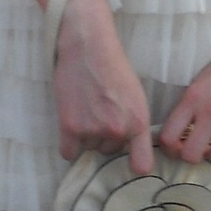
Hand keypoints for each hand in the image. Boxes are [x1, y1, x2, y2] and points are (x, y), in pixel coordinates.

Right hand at [53, 0, 153, 174]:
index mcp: (139, 122)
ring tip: (85, 108)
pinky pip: (69, 152)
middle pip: (109, 151)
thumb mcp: (136, 96)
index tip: (130, 163)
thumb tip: (129, 146)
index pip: (142, 164)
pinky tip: (72, 123)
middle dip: (104, 137)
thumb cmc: (113, 67)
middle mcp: (118, 130)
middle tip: (99, 111)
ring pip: (89, 149)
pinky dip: (69, 143)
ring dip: (85, 136)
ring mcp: (93, 130)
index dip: (135, 164)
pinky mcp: (69, 127)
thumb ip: (134, 123)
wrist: (87, 46)